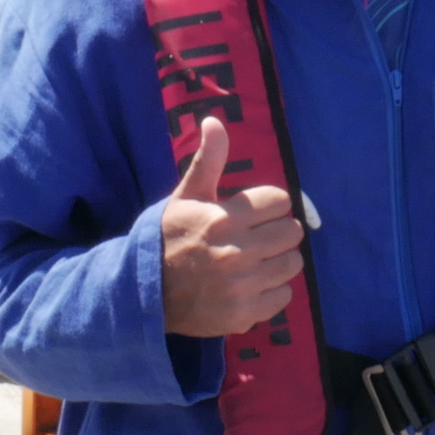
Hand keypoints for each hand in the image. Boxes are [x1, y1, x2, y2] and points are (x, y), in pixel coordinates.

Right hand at [159, 115, 306, 338]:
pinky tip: (250, 285)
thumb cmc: (168, 238)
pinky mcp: (244, 314)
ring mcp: (242, 286)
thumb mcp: (186, 196)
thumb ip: (208, 160)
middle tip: (256, 237)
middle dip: (277, 230)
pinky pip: (283, 295)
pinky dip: (271, 290)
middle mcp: (236, 252)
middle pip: (292, 231)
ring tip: (255, 261)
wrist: (142, 292)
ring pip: (292, 263)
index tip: (252, 212)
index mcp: (223, 218)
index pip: (279, 200)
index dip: (267, 204)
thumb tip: (215, 120)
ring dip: (278, 260)